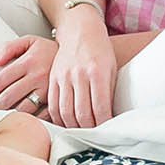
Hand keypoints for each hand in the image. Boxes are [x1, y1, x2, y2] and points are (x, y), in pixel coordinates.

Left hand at [0, 35, 57, 116]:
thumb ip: (9, 48)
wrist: (77, 53)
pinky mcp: (57, 99)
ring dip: (8, 116)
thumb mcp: (29, 41)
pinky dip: (30, 121)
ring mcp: (47, 89)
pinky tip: (20, 123)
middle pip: (8, 96)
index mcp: (27, 62)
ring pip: (23, 108)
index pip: (0, 80)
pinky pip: (41, 115)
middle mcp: (36, 76)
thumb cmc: (49, 49)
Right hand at [48, 12, 117, 128]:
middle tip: (93, 134)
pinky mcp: (53, 78)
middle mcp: (79, 75)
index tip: (106, 131)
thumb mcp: (111, 68)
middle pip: (82, 114)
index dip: (103, 124)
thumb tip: (108, 117)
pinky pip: (53, 104)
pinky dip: (59, 118)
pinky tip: (66, 122)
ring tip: (80, 130)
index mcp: (97, 72)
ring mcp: (64, 76)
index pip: (100, 108)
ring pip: (65, 112)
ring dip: (73, 127)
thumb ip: (109, 92)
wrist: (80, 30)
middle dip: (89, 129)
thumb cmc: (100, 50)